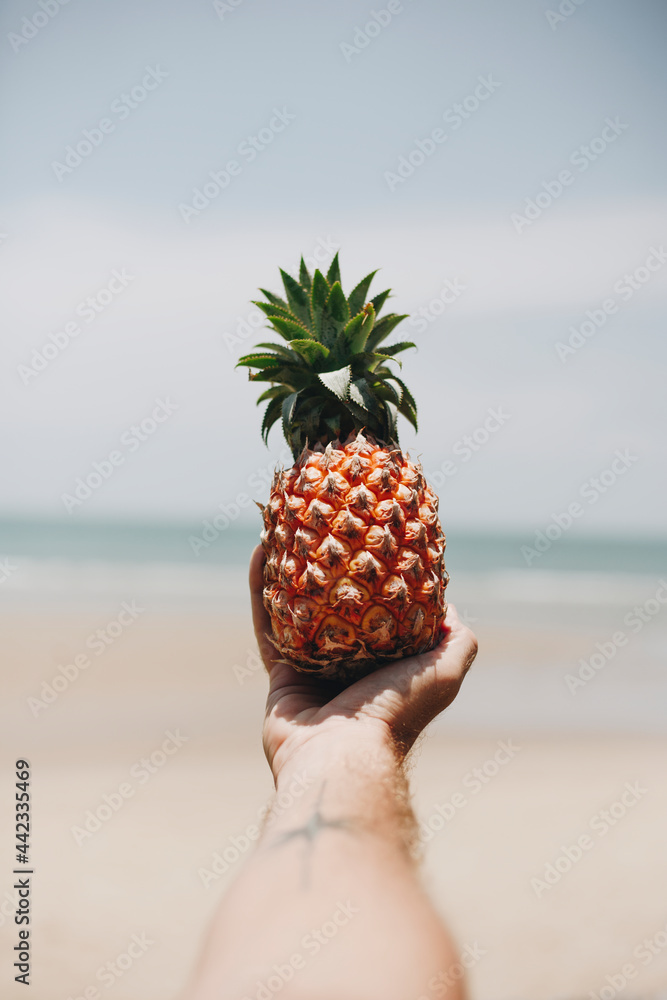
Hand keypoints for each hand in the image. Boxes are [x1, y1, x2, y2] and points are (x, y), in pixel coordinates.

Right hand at [249, 546, 477, 780]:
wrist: (341, 755)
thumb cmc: (395, 711)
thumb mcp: (445, 672)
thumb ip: (458, 641)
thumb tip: (448, 604)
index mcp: (386, 661)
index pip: (381, 608)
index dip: (377, 572)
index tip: (373, 534)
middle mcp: (349, 661)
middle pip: (335, 602)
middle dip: (329, 566)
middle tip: (324, 526)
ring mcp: (311, 665)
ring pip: (297, 604)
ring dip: (291, 567)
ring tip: (288, 527)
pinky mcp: (278, 670)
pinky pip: (267, 620)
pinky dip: (260, 586)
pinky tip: (261, 549)